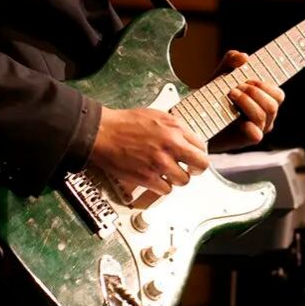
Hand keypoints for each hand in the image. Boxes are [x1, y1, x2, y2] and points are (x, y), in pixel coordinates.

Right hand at [89, 107, 208, 195]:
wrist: (103, 132)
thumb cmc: (125, 123)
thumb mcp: (156, 115)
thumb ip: (174, 128)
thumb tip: (186, 139)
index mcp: (175, 128)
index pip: (201, 146)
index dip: (197, 153)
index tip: (193, 157)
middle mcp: (171, 145)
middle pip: (200, 165)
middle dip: (197, 169)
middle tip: (191, 170)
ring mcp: (160, 163)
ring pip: (184, 180)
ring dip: (177, 179)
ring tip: (169, 174)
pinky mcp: (148, 177)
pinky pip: (166, 190)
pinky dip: (162, 187)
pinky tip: (156, 180)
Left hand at [209, 50, 284, 151]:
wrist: (198, 118)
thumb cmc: (214, 96)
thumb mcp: (222, 74)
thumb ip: (232, 60)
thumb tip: (244, 57)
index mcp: (264, 100)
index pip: (278, 94)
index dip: (267, 85)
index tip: (250, 79)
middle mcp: (265, 115)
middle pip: (273, 103)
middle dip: (254, 91)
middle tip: (236, 87)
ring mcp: (258, 128)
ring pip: (263, 114)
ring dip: (247, 101)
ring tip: (230, 95)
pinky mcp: (246, 140)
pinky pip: (256, 135)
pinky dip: (250, 126)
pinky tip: (239, 121)